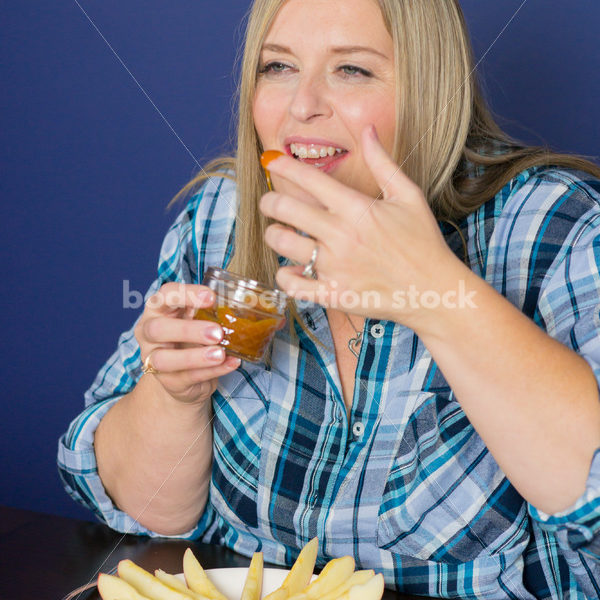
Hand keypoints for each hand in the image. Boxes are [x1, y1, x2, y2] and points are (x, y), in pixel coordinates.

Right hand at [134, 283, 240, 403]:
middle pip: (158, 329)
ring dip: (194, 357)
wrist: (181, 374)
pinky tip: (230, 363)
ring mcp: (153, 359)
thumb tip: (237, 306)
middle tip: (217, 332)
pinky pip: (188, 377)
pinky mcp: (168, 381)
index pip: (165, 295)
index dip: (187, 294)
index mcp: (157, 309)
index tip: (211, 297)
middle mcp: (148, 333)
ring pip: (164, 359)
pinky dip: (211, 371)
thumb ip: (208, 310)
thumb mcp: (196, 318)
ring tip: (220, 354)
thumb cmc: (189, 337)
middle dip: (188, 330)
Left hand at [259, 125, 457, 327]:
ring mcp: (334, 267)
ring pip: (281, 243)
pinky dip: (285, 275)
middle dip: (269, 201)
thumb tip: (368, 129)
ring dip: (274, 235)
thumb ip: (383, 162)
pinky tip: (292, 269)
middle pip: (284, 208)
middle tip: (270, 203)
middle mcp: (340, 234)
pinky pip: (291, 284)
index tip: (270, 161)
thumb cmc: (422, 241)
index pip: (308, 178)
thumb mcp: (408, 196)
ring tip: (280, 234)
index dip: (283, 165)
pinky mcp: (332, 294)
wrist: (434, 290)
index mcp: (356, 207)